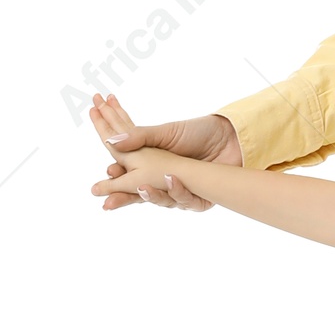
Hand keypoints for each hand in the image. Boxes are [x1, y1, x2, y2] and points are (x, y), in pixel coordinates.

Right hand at [87, 94, 241, 210]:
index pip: (128, 176)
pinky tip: (172, 179)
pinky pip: (186, 201)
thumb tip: (110, 140)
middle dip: (124, 199)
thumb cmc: (197, 132)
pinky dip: (179, 192)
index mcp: (153, 164)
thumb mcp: (166, 131)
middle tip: (109, 204)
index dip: (116, 180)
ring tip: (143, 188)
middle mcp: (164, 180)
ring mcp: (181, 191)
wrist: (230, 135)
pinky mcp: (199, 198)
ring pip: (162, 201)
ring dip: (152, 196)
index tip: (104, 180)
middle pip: (140, 195)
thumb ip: (139, 137)